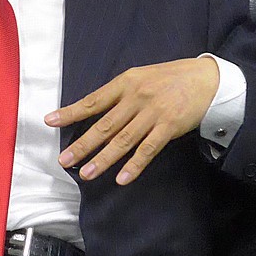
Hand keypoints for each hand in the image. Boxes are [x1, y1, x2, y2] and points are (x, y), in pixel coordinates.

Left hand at [45, 57, 218, 184]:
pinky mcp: (168, 127)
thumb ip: (119, 93)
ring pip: (122, 140)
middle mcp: (136, 97)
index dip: (71, 112)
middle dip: (82, 144)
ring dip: (103, 159)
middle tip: (64, 160)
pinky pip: (148, 150)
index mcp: (125, 83)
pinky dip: (134, 165)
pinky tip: (121, 178)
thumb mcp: (140, 77)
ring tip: (85, 173)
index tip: (50, 121)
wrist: (205, 79)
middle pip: (104, 125)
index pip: (92, 101)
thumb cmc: (168, 78)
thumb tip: (93, 109)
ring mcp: (152, 113)